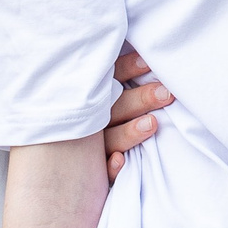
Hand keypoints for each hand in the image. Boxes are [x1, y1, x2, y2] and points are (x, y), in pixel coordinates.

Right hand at [103, 47, 173, 182]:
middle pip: (113, 108)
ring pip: (109, 138)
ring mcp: (92, 146)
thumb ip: (123, 75)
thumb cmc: (107, 110)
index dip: (128, 68)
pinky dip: (110, 167)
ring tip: (152, 124)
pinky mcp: (96, 171)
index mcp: (96, 95)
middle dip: (140, 100)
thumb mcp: (111, 88)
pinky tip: (119, 160)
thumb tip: (154, 55)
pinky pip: (102, 172)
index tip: (148, 63)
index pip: (110, 78)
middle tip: (165, 93)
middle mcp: (93, 120)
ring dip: (129, 132)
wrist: (62, 157)